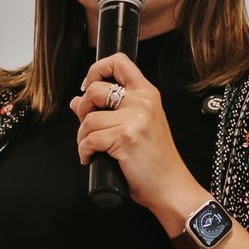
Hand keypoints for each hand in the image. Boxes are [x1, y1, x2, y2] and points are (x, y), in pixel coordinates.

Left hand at [72, 55, 194, 229]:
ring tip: (91, 148)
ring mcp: (135, 118)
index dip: (96, 70)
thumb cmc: (156, 161)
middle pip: (95, 90)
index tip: (88, 87)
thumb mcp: (138, 126)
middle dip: (83, 110)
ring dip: (82, 136)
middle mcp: (143, 101)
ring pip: (88, 119)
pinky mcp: (125, 137)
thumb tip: (77, 101)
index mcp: (147, 94)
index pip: (119, 62)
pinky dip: (85, 151)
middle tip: (88, 126)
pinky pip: (90, 139)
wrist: (171, 186)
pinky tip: (91, 158)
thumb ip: (110, 110)